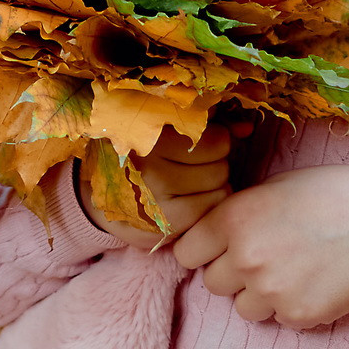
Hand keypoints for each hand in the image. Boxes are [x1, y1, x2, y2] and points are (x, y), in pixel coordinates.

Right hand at [86, 127, 231, 244]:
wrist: (101, 194)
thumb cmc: (142, 154)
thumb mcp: (167, 128)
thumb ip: (208, 123)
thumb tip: (247, 129)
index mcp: (149, 134)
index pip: (216, 140)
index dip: (216, 140)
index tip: (198, 143)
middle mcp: (150, 168)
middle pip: (220, 163)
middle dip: (215, 162)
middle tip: (193, 164)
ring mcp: (157, 200)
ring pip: (220, 187)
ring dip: (213, 183)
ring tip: (192, 181)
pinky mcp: (164, 226)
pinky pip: (212, 210)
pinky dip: (208, 204)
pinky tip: (191, 199)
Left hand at [172, 164, 348, 327]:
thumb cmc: (330, 194)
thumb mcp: (272, 190)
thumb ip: (237, 218)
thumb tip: (213, 244)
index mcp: (234, 219)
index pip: (186, 254)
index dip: (204, 251)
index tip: (221, 249)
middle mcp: (246, 258)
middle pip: (213, 284)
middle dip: (235, 274)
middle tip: (268, 257)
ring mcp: (272, 290)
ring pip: (244, 309)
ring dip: (261, 296)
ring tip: (294, 271)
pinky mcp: (299, 314)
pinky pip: (280, 320)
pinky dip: (294, 306)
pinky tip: (316, 282)